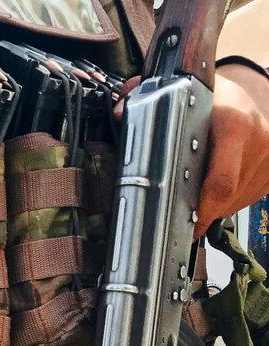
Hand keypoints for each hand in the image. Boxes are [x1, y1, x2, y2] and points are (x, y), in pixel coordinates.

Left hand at [116, 65, 268, 237]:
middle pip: (225, 198)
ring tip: (194, 191)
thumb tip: (120, 110)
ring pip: (234, 203)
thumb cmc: (212, 100)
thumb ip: (147, 99)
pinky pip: (245, 199)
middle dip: (199, 211)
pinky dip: (226, 201)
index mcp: (233, 123)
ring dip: (211, 206)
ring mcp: (268, 159)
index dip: (199, 208)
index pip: (219, 181)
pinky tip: (211, 187)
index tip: (180, 222)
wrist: (246, 97)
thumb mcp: (182, 94)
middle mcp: (257, 141)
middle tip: (178, 218)